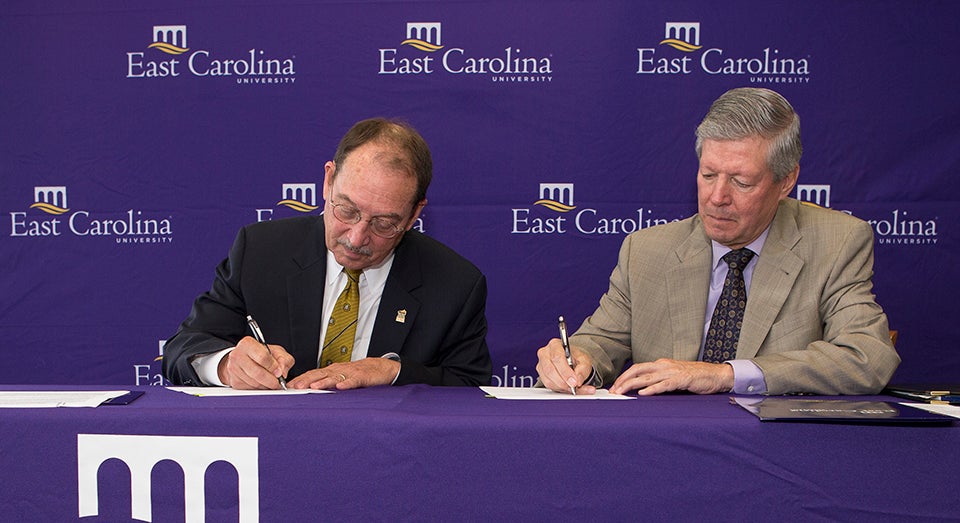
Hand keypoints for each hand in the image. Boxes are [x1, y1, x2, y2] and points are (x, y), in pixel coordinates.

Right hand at [218, 336, 294, 389]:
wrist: (244, 358)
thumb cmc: (261, 353)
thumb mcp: (276, 351)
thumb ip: (283, 359)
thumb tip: (282, 372)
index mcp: (248, 343)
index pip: (262, 357)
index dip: (273, 367)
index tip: (279, 372)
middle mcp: (238, 355)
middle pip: (258, 373)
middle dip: (271, 380)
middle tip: (277, 382)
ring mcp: (234, 369)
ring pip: (254, 383)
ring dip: (266, 386)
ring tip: (270, 381)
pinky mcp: (234, 381)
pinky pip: (250, 389)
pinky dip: (259, 389)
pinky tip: (262, 383)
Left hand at [287, 357, 400, 389]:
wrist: (381, 368)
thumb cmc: (359, 373)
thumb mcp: (341, 377)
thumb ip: (327, 382)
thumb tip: (310, 391)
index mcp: (332, 371)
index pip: (313, 374)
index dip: (302, 379)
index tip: (290, 386)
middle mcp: (338, 370)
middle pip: (320, 374)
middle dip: (307, 380)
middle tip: (297, 387)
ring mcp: (350, 373)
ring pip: (334, 377)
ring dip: (324, 382)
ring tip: (314, 387)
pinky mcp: (362, 377)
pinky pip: (354, 380)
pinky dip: (347, 383)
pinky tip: (341, 387)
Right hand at [535, 338, 596, 394]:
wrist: (572, 361)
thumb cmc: (576, 358)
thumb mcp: (584, 361)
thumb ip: (583, 370)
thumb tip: (578, 380)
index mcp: (555, 345)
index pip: (557, 358)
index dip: (565, 371)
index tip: (574, 381)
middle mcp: (545, 353)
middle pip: (550, 370)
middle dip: (563, 382)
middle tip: (574, 387)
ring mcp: (541, 365)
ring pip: (548, 380)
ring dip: (562, 387)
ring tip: (572, 387)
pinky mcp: (541, 375)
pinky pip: (548, 385)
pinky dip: (559, 389)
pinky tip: (566, 387)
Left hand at [609, 358, 733, 395]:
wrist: (715, 374)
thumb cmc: (695, 377)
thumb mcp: (673, 376)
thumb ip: (660, 380)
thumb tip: (644, 388)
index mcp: (661, 364)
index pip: (638, 368)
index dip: (625, 376)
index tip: (615, 386)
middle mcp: (664, 365)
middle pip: (638, 370)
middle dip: (623, 380)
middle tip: (613, 390)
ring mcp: (672, 372)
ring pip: (647, 377)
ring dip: (632, 385)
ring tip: (621, 392)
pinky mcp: (681, 380)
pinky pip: (664, 384)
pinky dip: (652, 389)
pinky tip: (643, 394)